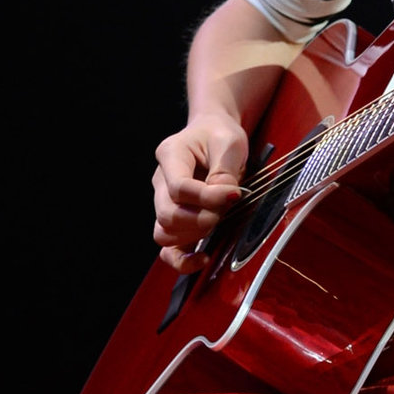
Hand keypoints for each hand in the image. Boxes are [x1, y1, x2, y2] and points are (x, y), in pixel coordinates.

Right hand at [153, 112, 249, 268]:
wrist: (213, 134)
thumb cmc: (219, 136)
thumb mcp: (229, 143)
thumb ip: (225, 171)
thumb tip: (225, 197)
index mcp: (169, 155)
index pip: (178, 187)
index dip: (206, 197)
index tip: (233, 194)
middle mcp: (159, 181)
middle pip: (168, 214)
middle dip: (202, 218)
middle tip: (227, 208)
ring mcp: (163, 202)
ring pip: (164, 232)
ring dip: (194, 234)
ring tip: (218, 221)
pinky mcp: (173, 220)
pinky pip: (167, 248)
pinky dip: (181, 259)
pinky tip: (202, 257)